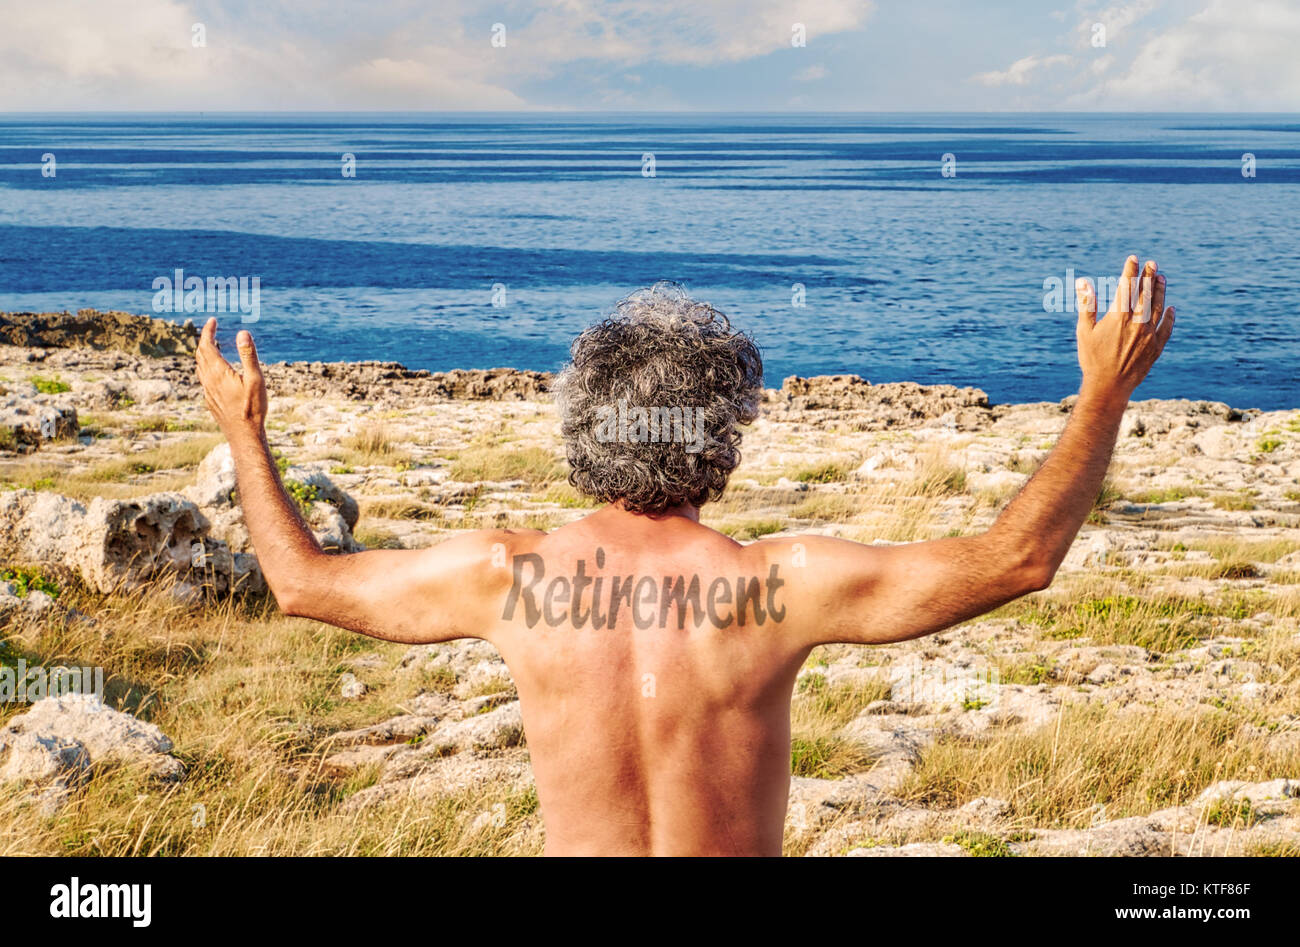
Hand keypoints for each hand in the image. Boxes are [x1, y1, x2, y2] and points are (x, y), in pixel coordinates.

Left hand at [195, 317, 267, 438]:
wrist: (244, 435)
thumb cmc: (252, 408)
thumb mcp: (256, 379)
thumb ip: (248, 355)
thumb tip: (242, 333)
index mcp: (218, 372)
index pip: (207, 345)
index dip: (208, 331)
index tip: (213, 321)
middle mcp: (209, 380)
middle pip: (200, 355)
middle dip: (204, 340)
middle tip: (212, 330)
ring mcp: (208, 391)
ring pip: (200, 367)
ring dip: (203, 353)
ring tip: (212, 346)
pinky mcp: (211, 400)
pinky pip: (203, 379)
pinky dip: (206, 367)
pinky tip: (214, 372)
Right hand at [1076, 255, 1174, 403]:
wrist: (1108, 387)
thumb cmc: (1092, 359)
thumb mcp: (1085, 331)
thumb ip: (1087, 305)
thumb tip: (1083, 282)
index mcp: (1118, 317)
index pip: (1127, 287)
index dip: (1130, 271)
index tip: (1133, 259)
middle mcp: (1137, 323)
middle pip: (1145, 294)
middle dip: (1149, 276)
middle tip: (1153, 263)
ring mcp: (1149, 335)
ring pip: (1158, 307)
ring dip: (1160, 292)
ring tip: (1162, 279)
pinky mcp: (1156, 348)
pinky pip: (1166, 328)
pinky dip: (1170, 317)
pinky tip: (1171, 308)